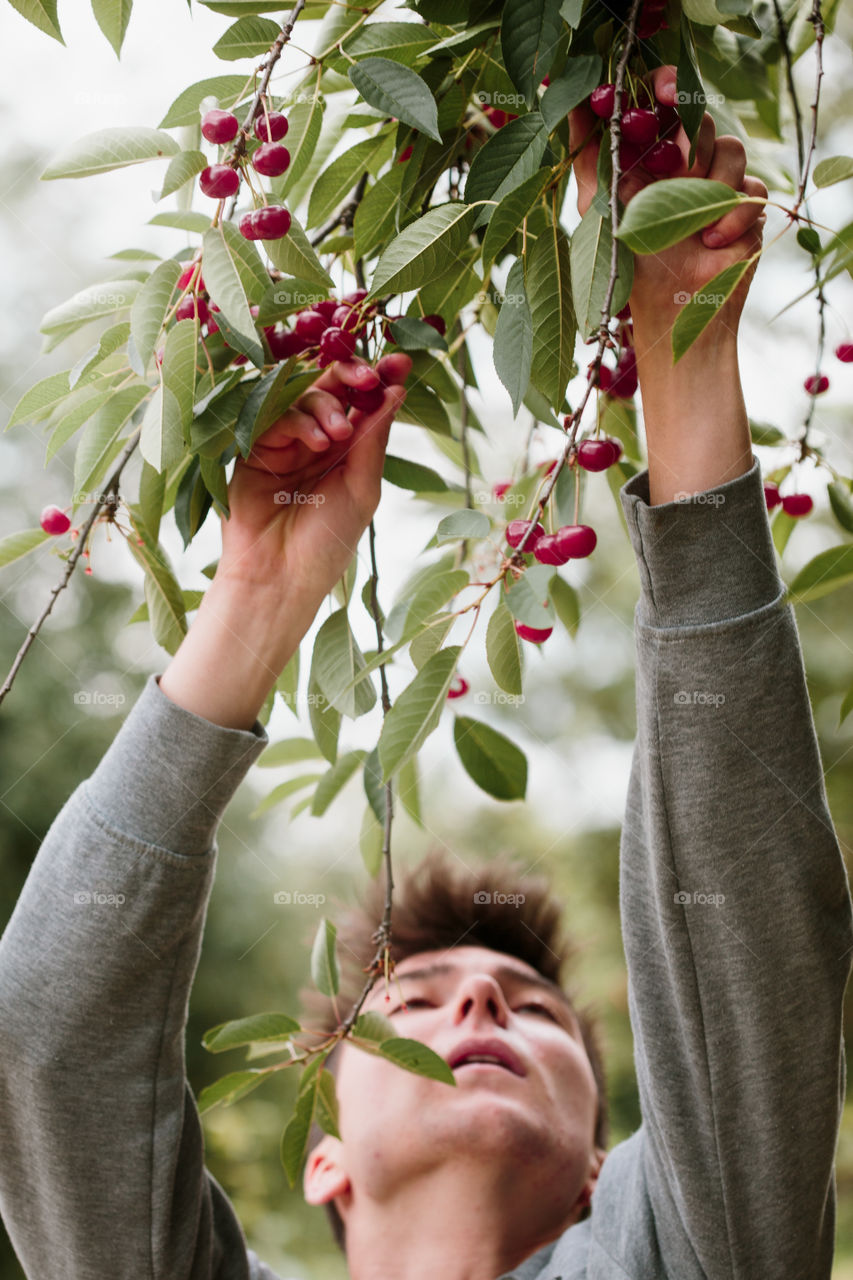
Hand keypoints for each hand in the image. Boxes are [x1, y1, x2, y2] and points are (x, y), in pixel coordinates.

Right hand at [216, 351, 410, 611]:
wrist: (281, 576)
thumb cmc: (327, 542)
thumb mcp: (362, 488)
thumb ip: (372, 439)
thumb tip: (396, 391)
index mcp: (347, 452)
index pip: (363, 404)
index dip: (380, 380)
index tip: (400, 361)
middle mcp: (316, 441)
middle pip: (331, 388)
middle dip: (352, 376)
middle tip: (368, 379)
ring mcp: (284, 443)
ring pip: (303, 396)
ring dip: (325, 405)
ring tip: (337, 435)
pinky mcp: (254, 448)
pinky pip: (273, 413)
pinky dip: (297, 419)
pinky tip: (316, 442)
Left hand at [569, 65, 766, 344]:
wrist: (669, 314)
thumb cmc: (629, 265)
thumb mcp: (599, 207)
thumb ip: (588, 155)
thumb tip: (573, 98)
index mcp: (650, 157)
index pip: (663, 101)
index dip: (668, 85)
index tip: (667, 91)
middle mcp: (685, 164)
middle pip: (701, 119)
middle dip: (690, 145)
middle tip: (677, 175)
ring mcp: (718, 183)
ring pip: (732, 148)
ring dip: (710, 185)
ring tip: (691, 224)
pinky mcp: (746, 206)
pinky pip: (752, 188)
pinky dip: (732, 214)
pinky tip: (711, 241)